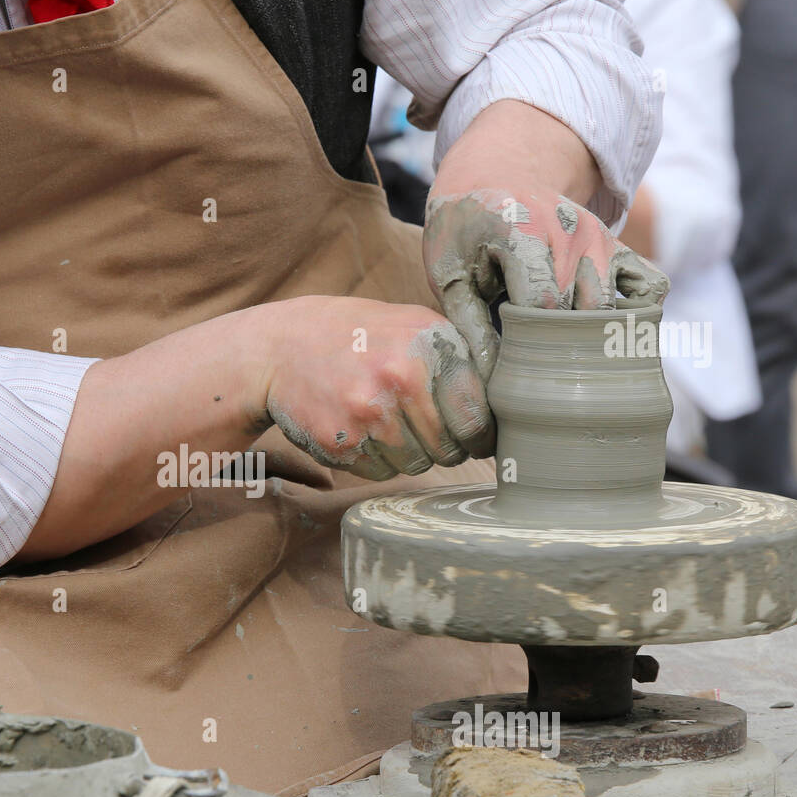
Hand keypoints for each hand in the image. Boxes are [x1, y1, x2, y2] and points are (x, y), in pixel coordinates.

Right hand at [259, 295, 492, 479]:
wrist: (281, 348)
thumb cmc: (358, 335)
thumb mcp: (412, 323)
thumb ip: (461, 355)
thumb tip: (515, 401)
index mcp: (427, 347)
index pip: (478, 418)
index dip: (480, 434)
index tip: (474, 435)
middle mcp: (399, 381)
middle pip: (449, 448)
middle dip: (442, 443)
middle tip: (420, 423)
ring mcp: (367, 416)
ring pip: (416, 465)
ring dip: (407, 452)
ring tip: (384, 420)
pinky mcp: (340, 444)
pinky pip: (381, 473)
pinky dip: (376, 460)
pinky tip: (360, 429)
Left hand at [423, 187, 668, 380]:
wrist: (493, 176)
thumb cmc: (464, 232)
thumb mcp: (449, 275)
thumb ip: (469, 327)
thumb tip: (490, 383)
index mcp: (523, 232)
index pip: (541, 304)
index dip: (526, 339)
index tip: (508, 353)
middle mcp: (570, 231)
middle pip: (579, 312)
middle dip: (555, 344)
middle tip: (532, 360)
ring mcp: (600, 237)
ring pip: (612, 308)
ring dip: (588, 335)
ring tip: (559, 348)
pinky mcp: (617, 245)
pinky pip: (652, 285)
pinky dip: (638, 312)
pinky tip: (604, 328)